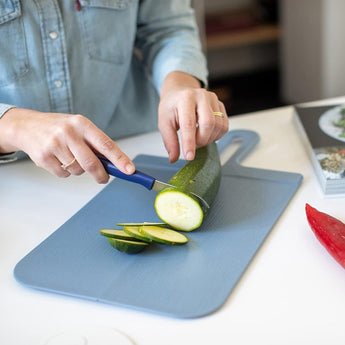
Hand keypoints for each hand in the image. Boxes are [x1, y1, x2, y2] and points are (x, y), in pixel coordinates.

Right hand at [0, 108, 134, 182]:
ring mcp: (54, 145)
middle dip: (101, 175)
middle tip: (103, 179)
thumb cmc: (59, 128)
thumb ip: (95, 144)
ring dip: (78, 170)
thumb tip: (115, 165)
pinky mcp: (43, 157)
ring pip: (77, 170)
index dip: (120, 159)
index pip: (106, 144)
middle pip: (91, 163)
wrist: (26, 126)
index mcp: (82, 124)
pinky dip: (65, 172)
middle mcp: (68, 132)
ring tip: (68, 157)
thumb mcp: (79, 128)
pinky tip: (57, 160)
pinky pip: (63, 175)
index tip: (130, 170)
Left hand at [158, 71, 227, 162]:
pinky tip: (207, 134)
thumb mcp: (164, 123)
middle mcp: (201, 96)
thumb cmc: (172, 107)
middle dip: (201, 140)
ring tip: (198, 138)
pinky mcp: (221, 105)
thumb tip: (174, 158)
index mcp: (185, 99)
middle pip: (209, 124)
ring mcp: (213, 100)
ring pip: (218, 126)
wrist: (180, 93)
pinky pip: (224, 126)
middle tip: (193, 145)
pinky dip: (217, 135)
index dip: (189, 142)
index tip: (189, 156)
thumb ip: (170, 141)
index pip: (189, 124)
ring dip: (209, 139)